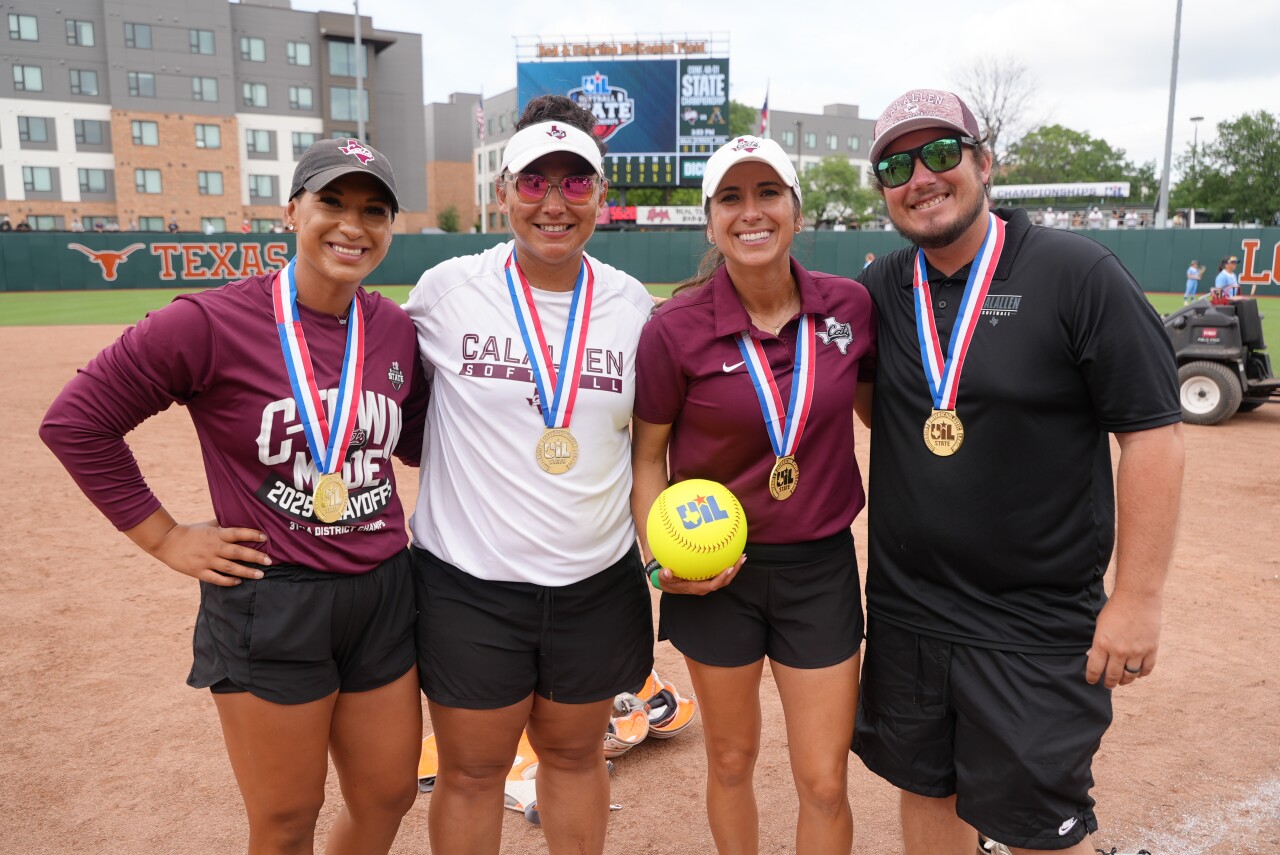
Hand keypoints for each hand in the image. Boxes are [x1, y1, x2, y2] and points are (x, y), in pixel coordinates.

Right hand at [147, 520, 270, 586]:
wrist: (166, 542)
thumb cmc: (191, 532)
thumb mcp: (208, 525)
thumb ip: (224, 525)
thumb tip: (242, 519)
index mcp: (216, 534)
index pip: (237, 533)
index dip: (252, 534)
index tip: (266, 537)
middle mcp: (213, 547)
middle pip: (237, 552)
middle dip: (255, 557)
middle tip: (269, 561)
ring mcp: (205, 560)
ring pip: (229, 568)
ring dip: (246, 572)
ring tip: (260, 575)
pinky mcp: (198, 572)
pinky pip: (216, 578)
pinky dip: (228, 581)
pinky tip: (239, 582)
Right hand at [652, 555, 745, 595]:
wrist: (666, 581)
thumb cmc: (665, 578)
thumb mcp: (661, 577)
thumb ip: (664, 575)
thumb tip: (667, 572)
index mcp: (696, 588)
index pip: (712, 585)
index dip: (722, 578)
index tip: (729, 568)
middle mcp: (704, 586)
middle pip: (723, 581)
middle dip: (734, 571)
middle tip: (741, 558)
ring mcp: (706, 581)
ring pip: (724, 577)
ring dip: (734, 566)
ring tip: (742, 555)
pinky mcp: (707, 576)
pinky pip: (719, 570)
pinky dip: (726, 562)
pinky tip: (730, 550)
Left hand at [1085, 589, 1162, 687]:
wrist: (1138, 597)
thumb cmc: (1116, 608)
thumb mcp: (1100, 625)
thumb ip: (1099, 642)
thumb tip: (1094, 656)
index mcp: (1102, 643)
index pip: (1095, 669)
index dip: (1092, 678)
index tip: (1091, 681)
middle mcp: (1119, 651)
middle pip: (1113, 675)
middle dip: (1109, 683)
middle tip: (1108, 684)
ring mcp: (1136, 651)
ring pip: (1130, 676)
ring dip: (1125, 681)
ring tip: (1122, 681)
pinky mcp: (1151, 649)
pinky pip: (1146, 669)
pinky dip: (1141, 674)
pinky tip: (1137, 673)